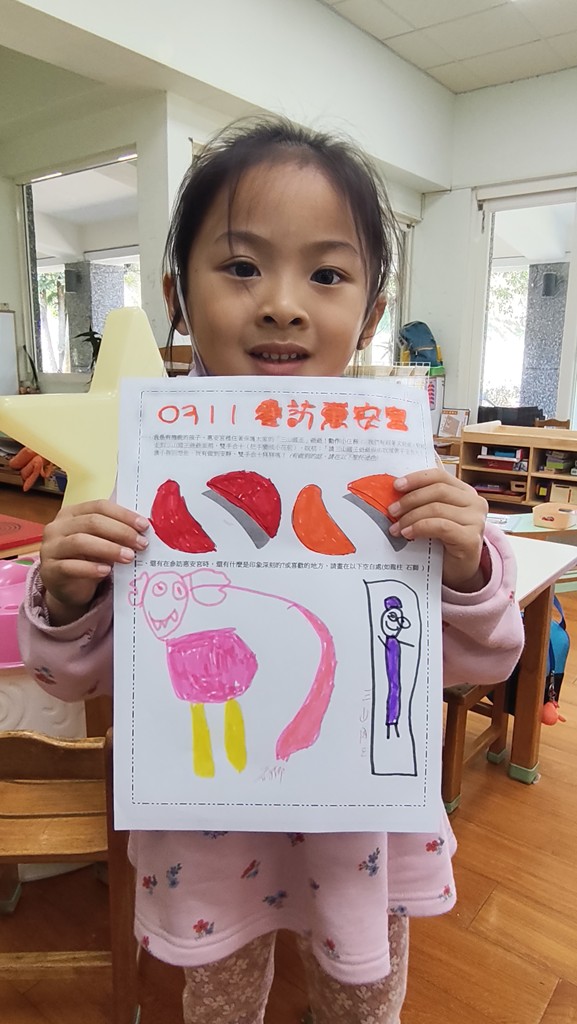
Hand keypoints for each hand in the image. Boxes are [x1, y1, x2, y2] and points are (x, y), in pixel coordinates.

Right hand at [40, 500, 149, 623]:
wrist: (67, 588)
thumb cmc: (87, 560)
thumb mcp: (101, 542)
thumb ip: (115, 532)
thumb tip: (143, 529)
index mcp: (71, 513)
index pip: (99, 506)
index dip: (123, 515)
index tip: (144, 526)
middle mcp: (57, 527)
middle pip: (92, 522)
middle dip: (121, 532)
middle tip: (141, 543)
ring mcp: (50, 548)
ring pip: (80, 542)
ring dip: (109, 548)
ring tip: (129, 557)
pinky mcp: (49, 570)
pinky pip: (70, 567)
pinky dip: (91, 568)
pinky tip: (106, 571)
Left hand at [387, 469, 487, 590]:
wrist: (457, 571)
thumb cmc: (444, 543)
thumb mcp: (434, 516)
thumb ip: (425, 501)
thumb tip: (397, 490)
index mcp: (465, 492)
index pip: (440, 476)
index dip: (416, 478)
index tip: (396, 485)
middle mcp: (475, 503)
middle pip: (438, 490)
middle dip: (410, 499)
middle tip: (392, 510)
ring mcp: (476, 520)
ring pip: (437, 508)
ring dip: (411, 517)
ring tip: (396, 527)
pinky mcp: (471, 538)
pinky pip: (440, 526)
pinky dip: (420, 528)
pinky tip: (408, 534)